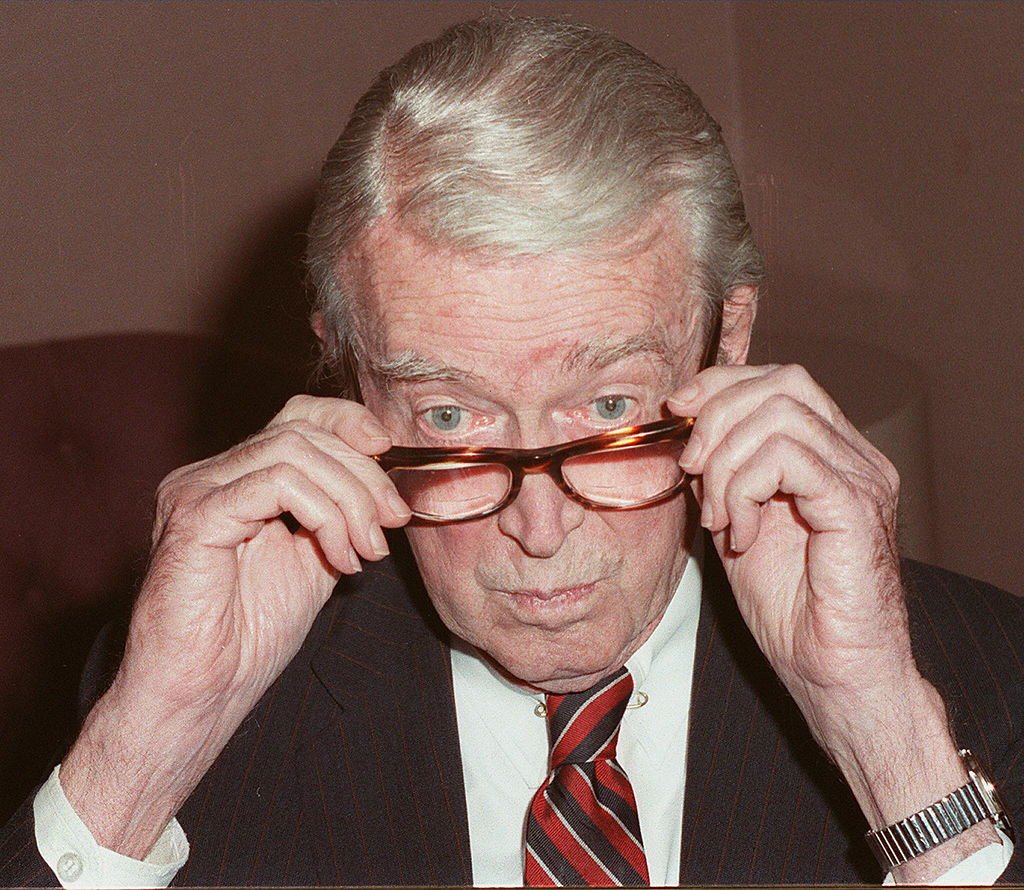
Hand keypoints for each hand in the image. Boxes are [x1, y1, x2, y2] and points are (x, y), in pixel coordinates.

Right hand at [61, 394, 410, 856]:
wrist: (202, 693)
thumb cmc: (249, 636)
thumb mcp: (314, 559)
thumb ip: (339, 514)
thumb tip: (386, 485)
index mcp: (237, 479)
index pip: (297, 415)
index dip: (350, 423)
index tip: (390, 455)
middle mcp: (211, 474)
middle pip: (303, 430)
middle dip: (363, 474)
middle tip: (392, 523)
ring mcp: (198, 490)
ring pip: (294, 451)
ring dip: (349, 500)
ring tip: (365, 552)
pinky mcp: (195, 515)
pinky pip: (276, 484)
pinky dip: (323, 515)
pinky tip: (336, 559)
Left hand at [669, 363, 907, 702]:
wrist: (832, 674)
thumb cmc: (791, 610)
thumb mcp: (736, 523)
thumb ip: (721, 475)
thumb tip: (686, 434)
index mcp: (831, 454)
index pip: (780, 380)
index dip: (721, 384)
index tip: (678, 411)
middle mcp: (854, 457)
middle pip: (784, 383)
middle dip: (717, 418)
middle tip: (692, 473)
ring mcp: (861, 479)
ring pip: (780, 416)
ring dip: (726, 464)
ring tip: (720, 518)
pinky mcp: (856, 507)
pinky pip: (788, 459)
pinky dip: (745, 489)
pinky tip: (740, 535)